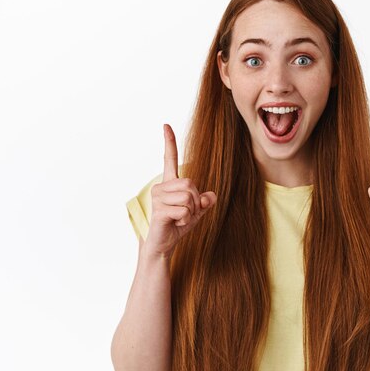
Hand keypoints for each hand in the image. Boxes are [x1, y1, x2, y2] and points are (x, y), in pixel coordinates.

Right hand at [144, 124, 216, 259]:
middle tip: (187, 213)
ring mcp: (157, 198)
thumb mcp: (196, 212)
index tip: (166, 125)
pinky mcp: (159, 211)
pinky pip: (185, 211)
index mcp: (169, 183)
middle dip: (196, 201)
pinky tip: (175, 224)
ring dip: (191, 212)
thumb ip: (204, 202)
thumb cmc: (177, 226)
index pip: (169, 159)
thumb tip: (211, 196)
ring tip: (180, 219)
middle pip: (190, 184)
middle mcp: (161, 187)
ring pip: (189, 197)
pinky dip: (186, 220)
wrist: (163, 245)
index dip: (169, 142)